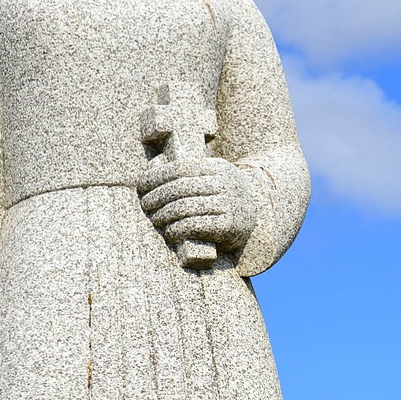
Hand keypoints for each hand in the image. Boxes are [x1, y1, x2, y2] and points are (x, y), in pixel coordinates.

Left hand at [138, 157, 257, 252]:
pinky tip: (170, 232)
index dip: (157, 177)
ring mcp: (228, 205)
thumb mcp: (214, 177)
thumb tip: (152, 167)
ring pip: (185, 208)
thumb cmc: (224, 196)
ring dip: (164, 215)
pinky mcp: (229, 226)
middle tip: (145, 205)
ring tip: (156, 219)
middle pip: (180, 188)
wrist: (258, 217)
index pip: (180, 168)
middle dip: (157, 197)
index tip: (142, 186)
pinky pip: (194, 226)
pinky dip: (177, 229)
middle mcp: (225, 184)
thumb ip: (189, 173)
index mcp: (218, 168)